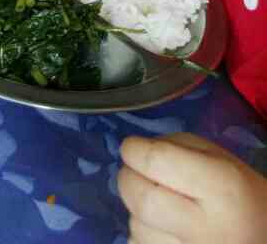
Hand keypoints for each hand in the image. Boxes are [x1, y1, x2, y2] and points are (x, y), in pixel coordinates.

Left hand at [118, 132, 266, 243]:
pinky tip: (160, 226)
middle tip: (134, 172)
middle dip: (127, 178)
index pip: (156, 162)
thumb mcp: (216, 157)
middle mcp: (207, 228)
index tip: (132, 148)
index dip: (134, 150)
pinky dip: (142, 232)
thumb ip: (173, 147)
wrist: (261, 237)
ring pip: (137, 227)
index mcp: (221, 188)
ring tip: (156, 202)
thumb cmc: (237, 192)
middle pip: (142, 199)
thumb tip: (133, 153)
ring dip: (135, 209)